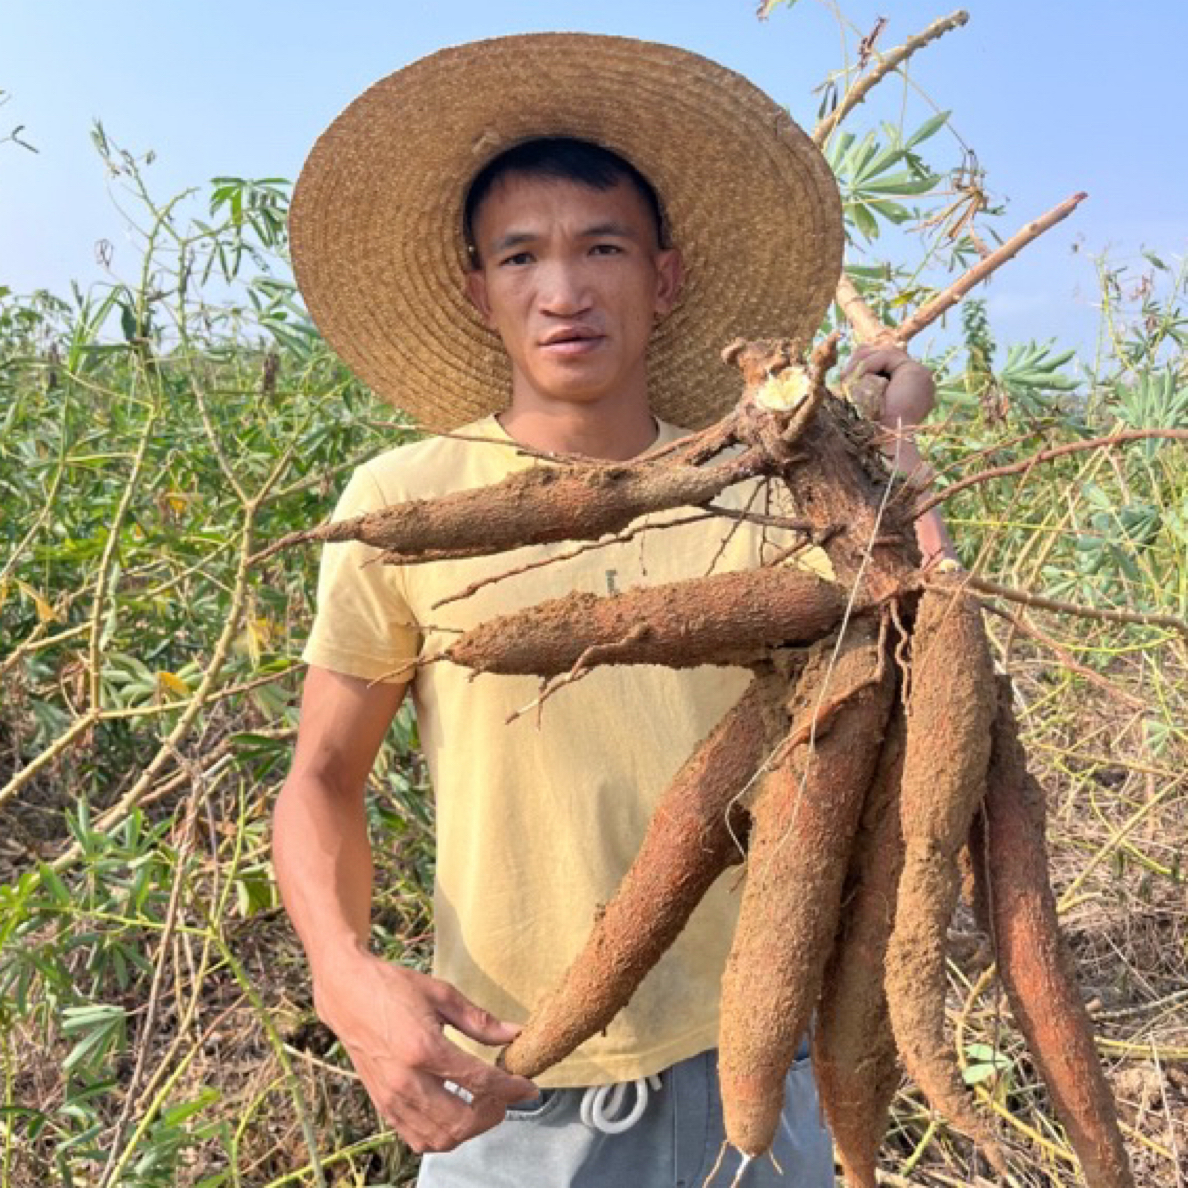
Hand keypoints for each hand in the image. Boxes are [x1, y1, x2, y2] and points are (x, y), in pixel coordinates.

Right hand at [314, 953, 538, 1153]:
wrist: (347, 993)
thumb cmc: (394, 987)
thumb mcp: (442, 994)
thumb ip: (480, 1020)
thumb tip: (514, 1034)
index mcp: (423, 1047)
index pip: (478, 1081)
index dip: (511, 1088)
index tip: (529, 1088)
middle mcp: (406, 1080)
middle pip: (461, 1121)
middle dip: (493, 1113)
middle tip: (505, 1095)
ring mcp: (391, 1098)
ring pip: (440, 1138)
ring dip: (470, 1129)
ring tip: (482, 1103)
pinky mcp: (382, 1106)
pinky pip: (418, 1139)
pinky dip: (443, 1135)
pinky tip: (454, 1111)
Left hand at [844, 343, 936, 476]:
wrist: (884, 442)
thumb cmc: (869, 430)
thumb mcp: (862, 401)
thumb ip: (862, 385)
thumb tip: (848, 370)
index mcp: (906, 388)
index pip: (884, 362)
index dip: (863, 363)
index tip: (844, 375)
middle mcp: (916, 380)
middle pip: (885, 352)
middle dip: (861, 358)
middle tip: (843, 375)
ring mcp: (919, 374)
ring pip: (885, 352)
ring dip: (862, 363)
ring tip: (847, 377)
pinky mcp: (916, 371)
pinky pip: (888, 356)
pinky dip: (869, 364)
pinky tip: (858, 377)